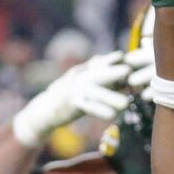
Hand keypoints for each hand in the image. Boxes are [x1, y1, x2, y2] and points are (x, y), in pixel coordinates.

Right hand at [12, 49, 150, 145]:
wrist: (46, 108)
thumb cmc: (72, 96)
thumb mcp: (86, 83)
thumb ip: (104, 78)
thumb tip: (126, 76)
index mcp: (84, 70)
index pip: (99, 62)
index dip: (112, 60)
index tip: (126, 58)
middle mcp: (79, 78)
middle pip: (97, 74)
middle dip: (112, 72)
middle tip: (128, 71)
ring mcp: (74, 91)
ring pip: (94, 93)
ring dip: (110, 97)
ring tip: (125, 104)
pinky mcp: (72, 105)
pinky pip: (88, 108)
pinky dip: (100, 111)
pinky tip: (112, 116)